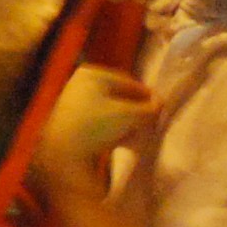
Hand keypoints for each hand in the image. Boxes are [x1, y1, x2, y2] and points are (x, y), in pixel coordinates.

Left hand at [35, 64, 154, 210]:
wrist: (63, 151)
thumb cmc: (96, 125)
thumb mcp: (129, 115)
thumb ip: (148, 109)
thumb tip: (161, 103)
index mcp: (92, 74)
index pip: (128, 83)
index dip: (147, 95)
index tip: (162, 107)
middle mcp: (81, 84)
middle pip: (120, 97)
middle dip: (138, 111)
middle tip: (153, 121)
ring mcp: (76, 103)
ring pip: (112, 111)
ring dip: (128, 122)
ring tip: (142, 133)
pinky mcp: (75, 122)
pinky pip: (102, 123)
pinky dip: (116, 130)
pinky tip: (126, 142)